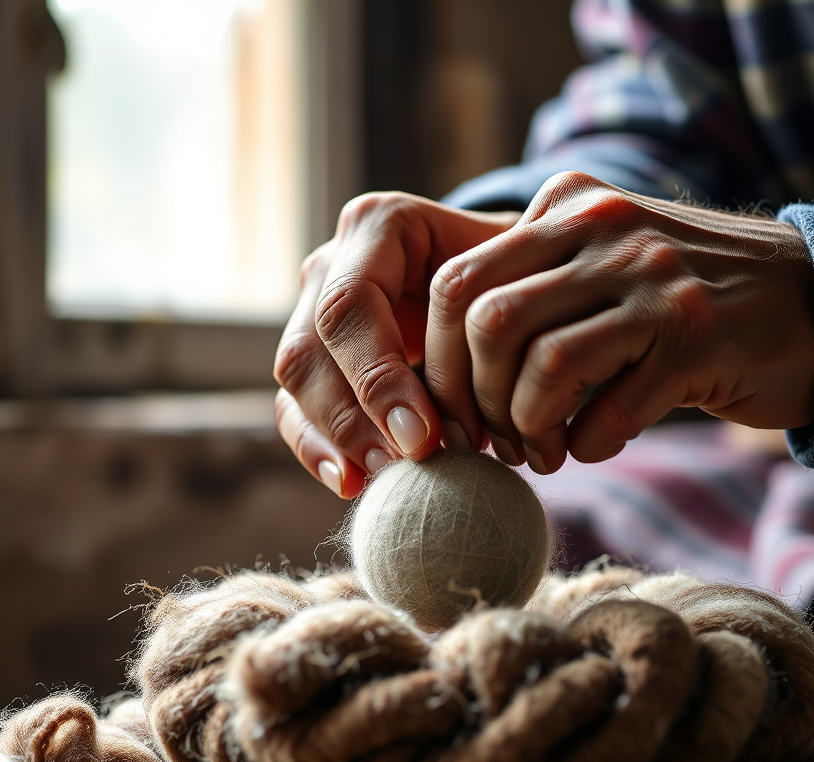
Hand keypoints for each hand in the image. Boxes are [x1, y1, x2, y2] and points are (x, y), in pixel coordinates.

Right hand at [274, 193, 517, 497]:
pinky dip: (319, 449)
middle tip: (407, 463)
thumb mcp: (519, 273)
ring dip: (337, 437)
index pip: (352, 304)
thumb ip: (498, 312)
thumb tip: (490, 399)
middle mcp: (335, 263)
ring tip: (385, 478)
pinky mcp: (314, 359)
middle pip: (312, 345)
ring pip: (296, 378)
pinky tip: (352, 484)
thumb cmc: (516, 273)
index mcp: (381, 226)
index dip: (378, 376)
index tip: (425, 436)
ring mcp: (314, 309)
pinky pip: (293, 406)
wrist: (500, 274)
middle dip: (355, 415)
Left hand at [425, 171, 813, 472]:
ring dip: (530, 428)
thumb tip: (444, 366)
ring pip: (543, 363)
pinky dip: (588, 444)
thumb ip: (534, 285)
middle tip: (496, 440)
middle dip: (477, 400)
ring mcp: (656, 281)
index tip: (457, 413)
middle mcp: (608, 230)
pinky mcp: (697, 339)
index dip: (439, 363)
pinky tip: (596, 444)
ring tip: (545, 451)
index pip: (457, 281)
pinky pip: (608, 411)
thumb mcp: (604, 262)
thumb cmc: (684, 300)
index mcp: (569, 206)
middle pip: (486, 322)